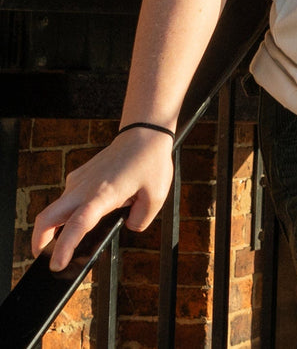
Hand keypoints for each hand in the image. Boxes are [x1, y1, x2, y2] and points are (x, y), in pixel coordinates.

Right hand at [31, 127, 175, 269]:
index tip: (56, 264)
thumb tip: (129, 226)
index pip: (77, 225)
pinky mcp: (79, 176)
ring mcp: (78, 181)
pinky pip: (69, 198)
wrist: (143, 134)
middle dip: (39, 241)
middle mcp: (84, 188)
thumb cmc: (150, 163)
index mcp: (102, 195)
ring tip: (69, 241)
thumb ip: (141, 219)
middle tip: (44, 258)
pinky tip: (86, 216)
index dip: (63, 247)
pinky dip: (69, 211)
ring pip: (56, 208)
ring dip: (56, 226)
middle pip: (47, 218)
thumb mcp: (156, 196)